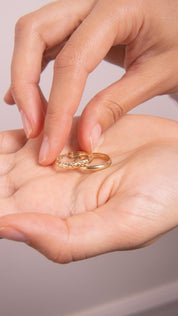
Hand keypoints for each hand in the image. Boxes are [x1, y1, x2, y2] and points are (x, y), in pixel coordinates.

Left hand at [0, 115, 177, 262]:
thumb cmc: (165, 197)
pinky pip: (30, 127)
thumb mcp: (121, 227)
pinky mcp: (67, 130)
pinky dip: (13, 124)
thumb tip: (10, 230)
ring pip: (6, 156)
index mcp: (56, 217)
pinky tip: (4, 122)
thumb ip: (65, 239)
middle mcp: (51, 189)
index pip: (0, 215)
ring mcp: (57, 158)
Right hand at [4, 0, 177, 164]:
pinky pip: (45, 43)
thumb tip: (85, 137)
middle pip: (35, 34)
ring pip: (34, 36)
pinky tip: (32, 97)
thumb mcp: (157, 74)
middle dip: (26, 85)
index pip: (72, 61)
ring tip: (35, 120)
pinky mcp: (79, 23)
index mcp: (118, 6)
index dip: (58, 108)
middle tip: (34, 129)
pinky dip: (33, 71)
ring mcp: (82, 8)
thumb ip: (117, 104)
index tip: (52, 144)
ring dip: (26, 80)